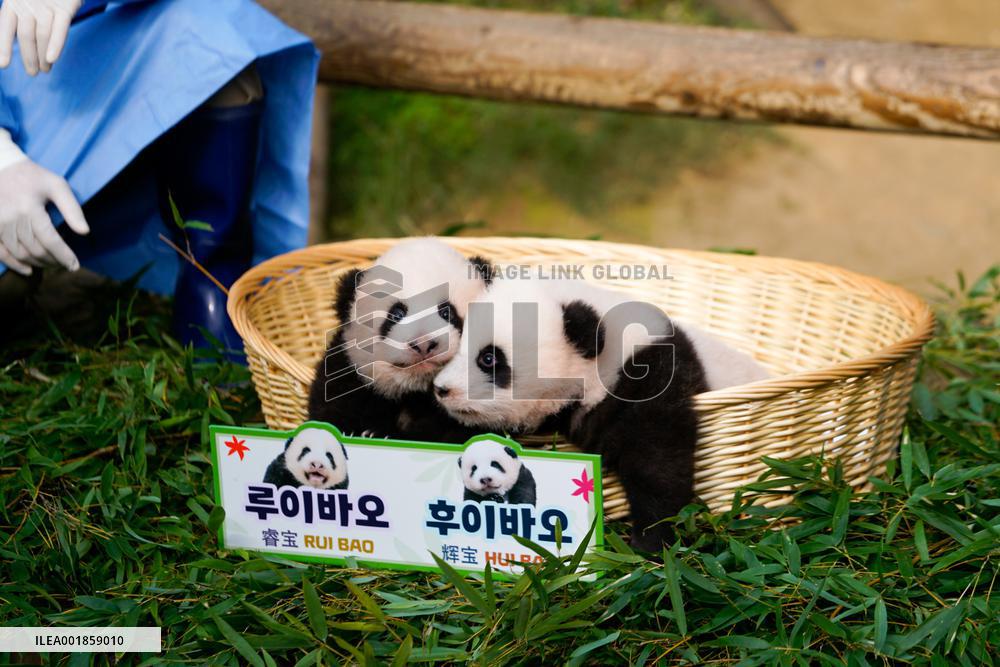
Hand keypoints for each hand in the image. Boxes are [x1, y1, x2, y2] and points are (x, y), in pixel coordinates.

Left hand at [0, 0, 81, 75]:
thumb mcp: (27, 4)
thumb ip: (22, 21)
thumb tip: (25, 47)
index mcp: (13, 2)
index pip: (6, 27)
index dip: (4, 46)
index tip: (3, 65)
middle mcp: (27, 3)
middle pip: (26, 34)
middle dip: (28, 57)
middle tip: (33, 73)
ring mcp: (46, 5)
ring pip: (42, 34)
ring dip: (42, 56)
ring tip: (45, 69)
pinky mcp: (65, 8)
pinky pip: (60, 28)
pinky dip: (56, 44)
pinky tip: (52, 58)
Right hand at [0, 157, 88, 274]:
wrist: (0, 166)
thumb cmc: (33, 176)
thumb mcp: (57, 185)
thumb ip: (72, 209)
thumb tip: (84, 232)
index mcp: (30, 208)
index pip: (50, 240)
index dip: (64, 256)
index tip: (75, 266)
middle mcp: (11, 219)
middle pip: (36, 250)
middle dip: (54, 261)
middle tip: (66, 265)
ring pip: (20, 254)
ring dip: (38, 263)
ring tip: (52, 264)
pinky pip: (1, 252)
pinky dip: (15, 264)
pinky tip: (28, 270)